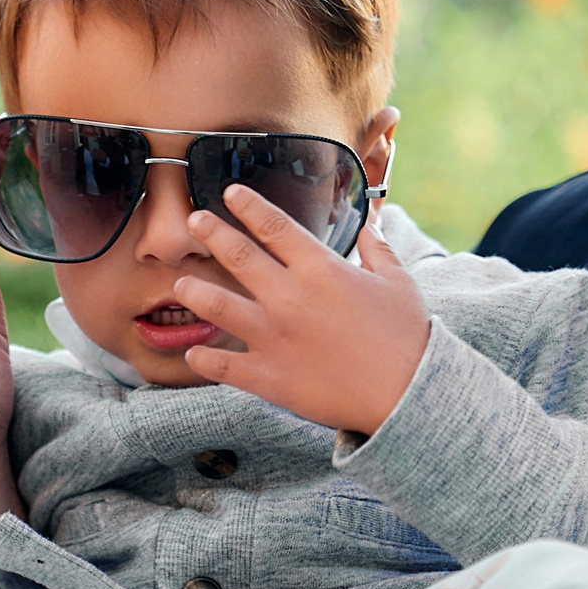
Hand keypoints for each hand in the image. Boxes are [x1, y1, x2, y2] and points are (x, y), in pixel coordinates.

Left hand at [174, 188, 431, 435]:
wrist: (406, 395)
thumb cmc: (406, 337)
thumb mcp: (399, 283)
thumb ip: (378, 251)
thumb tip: (370, 226)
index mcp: (320, 269)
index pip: (274, 225)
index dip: (248, 205)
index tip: (231, 193)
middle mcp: (289, 297)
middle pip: (237, 255)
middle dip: (211, 232)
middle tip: (193, 221)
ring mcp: (274, 337)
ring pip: (217, 305)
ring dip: (195, 290)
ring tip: (181, 283)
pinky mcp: (268, 376)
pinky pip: (224, 365)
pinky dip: (205, 358)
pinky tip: (193, 351)